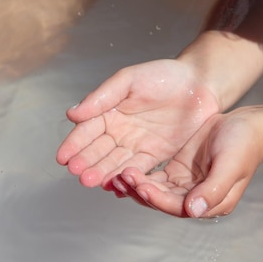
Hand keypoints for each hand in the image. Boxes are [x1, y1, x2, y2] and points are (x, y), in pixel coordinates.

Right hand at [56, 58, 221, 188]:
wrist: (199, 84)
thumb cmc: (163, 75)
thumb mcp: (129, 80)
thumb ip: (101, 97)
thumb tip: (72, 114)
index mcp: (109, 111)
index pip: (87, 130)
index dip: (74, 144)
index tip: (63, 157)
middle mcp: (119, 131)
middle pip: (98, 150)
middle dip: (86, 162)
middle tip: (77, 173)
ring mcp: (136, 144)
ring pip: (115, 162)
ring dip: (102, 173)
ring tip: (90, 182)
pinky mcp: (154, 155)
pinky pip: (137, 169)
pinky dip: (125, 178)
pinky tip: (114, 186)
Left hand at [113, 109, 262, 217]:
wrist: (249, 124)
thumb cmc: (245, 144)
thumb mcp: (231, 166)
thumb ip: (213, 190)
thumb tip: (193, 210)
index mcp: (210, 203)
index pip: (177, 206)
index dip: (156, 198)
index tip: (140, 186)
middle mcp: (195, 198)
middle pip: (161, 201)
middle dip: (140, 191)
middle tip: (121, 177)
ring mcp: (185, 185)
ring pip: (154, 190)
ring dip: (136, 185)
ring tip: (119, 174)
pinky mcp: (177, 170)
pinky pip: (154, 178)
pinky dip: (140, 175)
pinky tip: (125, 168)